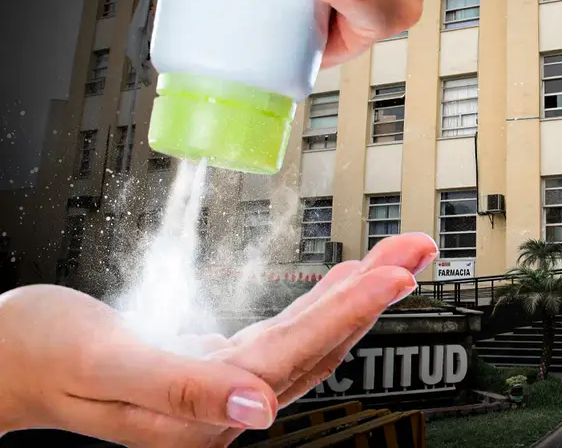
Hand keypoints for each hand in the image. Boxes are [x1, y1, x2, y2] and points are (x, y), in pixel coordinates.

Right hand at [0, 233, 435, 447]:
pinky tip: (342, 281)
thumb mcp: (102, 366)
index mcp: (201, 409)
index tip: (396, 275)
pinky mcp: (211, 363)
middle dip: (374, 292)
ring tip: (399, 255)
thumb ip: (182, 387)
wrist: (0, 361)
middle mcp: (223, 402)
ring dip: (357, 293)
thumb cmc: (34, 357)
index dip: (350, 310)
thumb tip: (259, 411)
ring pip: (308, 335)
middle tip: (419, 249)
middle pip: (318, 342)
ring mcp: (221, 384)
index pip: (296, 353)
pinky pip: (283, 332)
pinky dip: (318, 301)